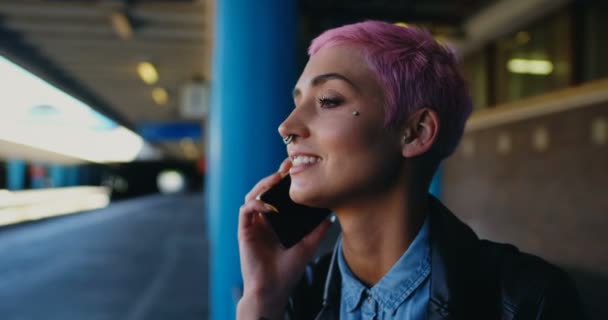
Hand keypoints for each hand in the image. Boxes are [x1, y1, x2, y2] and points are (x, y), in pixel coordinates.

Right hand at [237, 158, 330, 319]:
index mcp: (277, 219)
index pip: (279, 194)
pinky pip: (246, 209)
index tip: (298, 167)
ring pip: (254, 194)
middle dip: (276, 175)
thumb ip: (318, 229)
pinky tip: (269, 205)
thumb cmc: (288, 269)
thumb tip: (332, 213)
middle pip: (266, 189)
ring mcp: (253, 223)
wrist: (273, 289)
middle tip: (289, 164)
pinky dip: (257, 203)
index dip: (286, 179)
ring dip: (264, 184)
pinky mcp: (244, 230)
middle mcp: (264, 218)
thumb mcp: (309, 245)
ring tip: (278, 178)